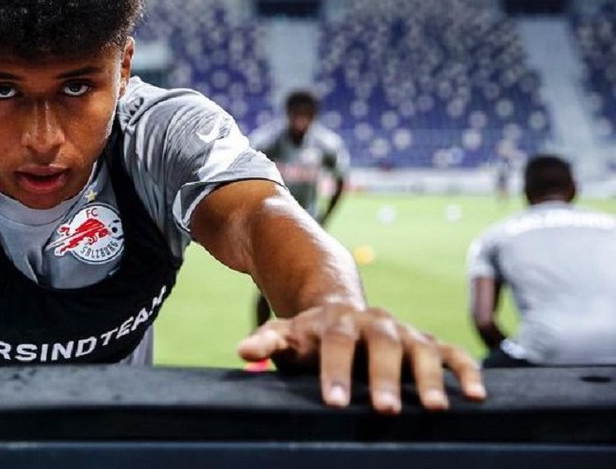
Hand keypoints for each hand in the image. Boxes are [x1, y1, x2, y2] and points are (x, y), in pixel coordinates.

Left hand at [237, 303, 485, 413]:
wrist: (338, 307)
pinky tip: (477, 397)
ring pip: (421, 351)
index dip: (335, 372)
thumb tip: (242, 351)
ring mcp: (405, 332)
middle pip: (382, 347)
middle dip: (384, 379)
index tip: (334, 402)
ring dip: (430, 379)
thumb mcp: (285, 333)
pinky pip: (452, 355)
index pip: (335, 344)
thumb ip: (268, 341)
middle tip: (384, 410)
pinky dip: (466, 372)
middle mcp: (375, 323)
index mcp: (337, 321)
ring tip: (435, 409)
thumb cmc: (309, 335)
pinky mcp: (429, 343)